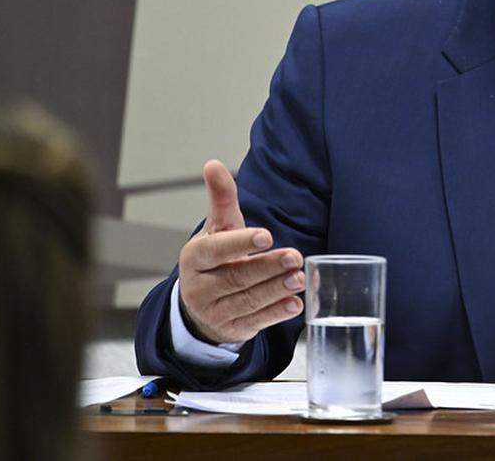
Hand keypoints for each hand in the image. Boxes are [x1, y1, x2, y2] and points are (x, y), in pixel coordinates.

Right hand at [176, 160, 304, 343]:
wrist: (200, 304)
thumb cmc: (214, 258)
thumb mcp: (217, 228)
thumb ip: (221, 199)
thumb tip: (213, 165)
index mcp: (196, 258)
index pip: (216, 250)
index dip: (240, 243)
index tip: (266, 236)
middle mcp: (201, 287)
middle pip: (237, 276)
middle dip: (268, 267)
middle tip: (294, 256)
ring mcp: (216, 311)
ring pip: (249, 300)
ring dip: (276, 290)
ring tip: (299, 278)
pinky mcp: (233, 329)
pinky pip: (257, 321)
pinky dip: (277, 313)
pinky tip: (295, 304)